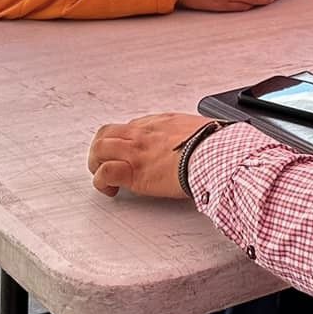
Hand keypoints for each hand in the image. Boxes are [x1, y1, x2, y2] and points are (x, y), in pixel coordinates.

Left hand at [87, 112, 210, 197]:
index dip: (126, 142)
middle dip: (102, 149)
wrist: (214, 155)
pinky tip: (111, 190)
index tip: (131, 154)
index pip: (131, 127)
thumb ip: (196, 136)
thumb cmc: (214, 145)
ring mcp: (136, 151)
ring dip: (97, 164)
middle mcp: (143, 133)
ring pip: (99, 148)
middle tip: (107, 164)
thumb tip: (206, 142)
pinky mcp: (133, 172)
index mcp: (161, 122)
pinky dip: (101, 183)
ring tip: (106, 179)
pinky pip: (104, 173)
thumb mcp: (204, 130)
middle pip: (106, 133)